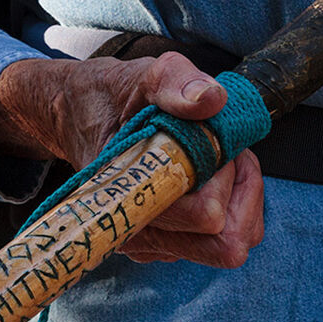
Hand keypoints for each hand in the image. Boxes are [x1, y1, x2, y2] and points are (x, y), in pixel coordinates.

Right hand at [0, 52, 264, 267]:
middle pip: (226, 245)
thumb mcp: (144, 76)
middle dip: (241, 195)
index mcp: (130, 201)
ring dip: (237, 200)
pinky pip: (219, 242)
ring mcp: (153, 246)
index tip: (211, 140)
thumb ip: (176, 82)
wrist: (81, 114)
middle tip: (228, 154)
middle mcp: (139, 235)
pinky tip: (207, 175)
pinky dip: (228, 208)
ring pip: (228, 246)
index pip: (206, 216)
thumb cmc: (113, 97)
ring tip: (218, 161)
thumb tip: (212, 101)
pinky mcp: (166, 245)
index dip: (223, 176)